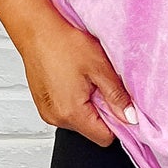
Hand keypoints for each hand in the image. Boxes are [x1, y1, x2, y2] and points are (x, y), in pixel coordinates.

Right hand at [16, 11, 137, 146]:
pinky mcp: (43, 104)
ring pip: (80, 120)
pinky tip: (73, 78)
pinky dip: (74, 99)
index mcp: (71, 113)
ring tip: (84, 78)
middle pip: (92, 129)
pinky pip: (66, 110)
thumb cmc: (64, 44)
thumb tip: (130, 117)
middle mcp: (56, 118)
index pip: (104, 138)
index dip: (117, 122)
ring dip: (88, 104)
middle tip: (99, 83)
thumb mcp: (100, 68)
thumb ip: (117, 97)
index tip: (119, 103)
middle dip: (102, 110)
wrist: (37, 29)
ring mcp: (47, 112)